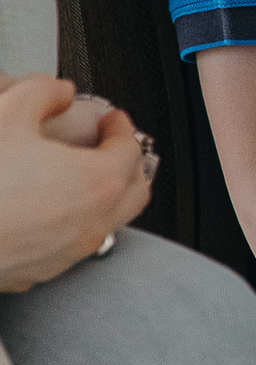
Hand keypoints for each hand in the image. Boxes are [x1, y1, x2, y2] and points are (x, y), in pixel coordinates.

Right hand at [0, 74, 152, 291]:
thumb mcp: (7, 114)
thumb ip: (43, 93)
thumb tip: (58, 92)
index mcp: (97, 182)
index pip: (131, 148)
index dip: (122, 127)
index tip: (111, 119)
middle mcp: (92, 223)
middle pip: (134, 191)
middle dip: (127, 163)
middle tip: (109, 146)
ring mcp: (68, 253)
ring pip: (107, 222)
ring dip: (103, 195)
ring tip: (78, 176)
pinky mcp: (40, 271)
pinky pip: (71, 244)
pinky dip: (72, 222)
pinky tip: (46, 209)